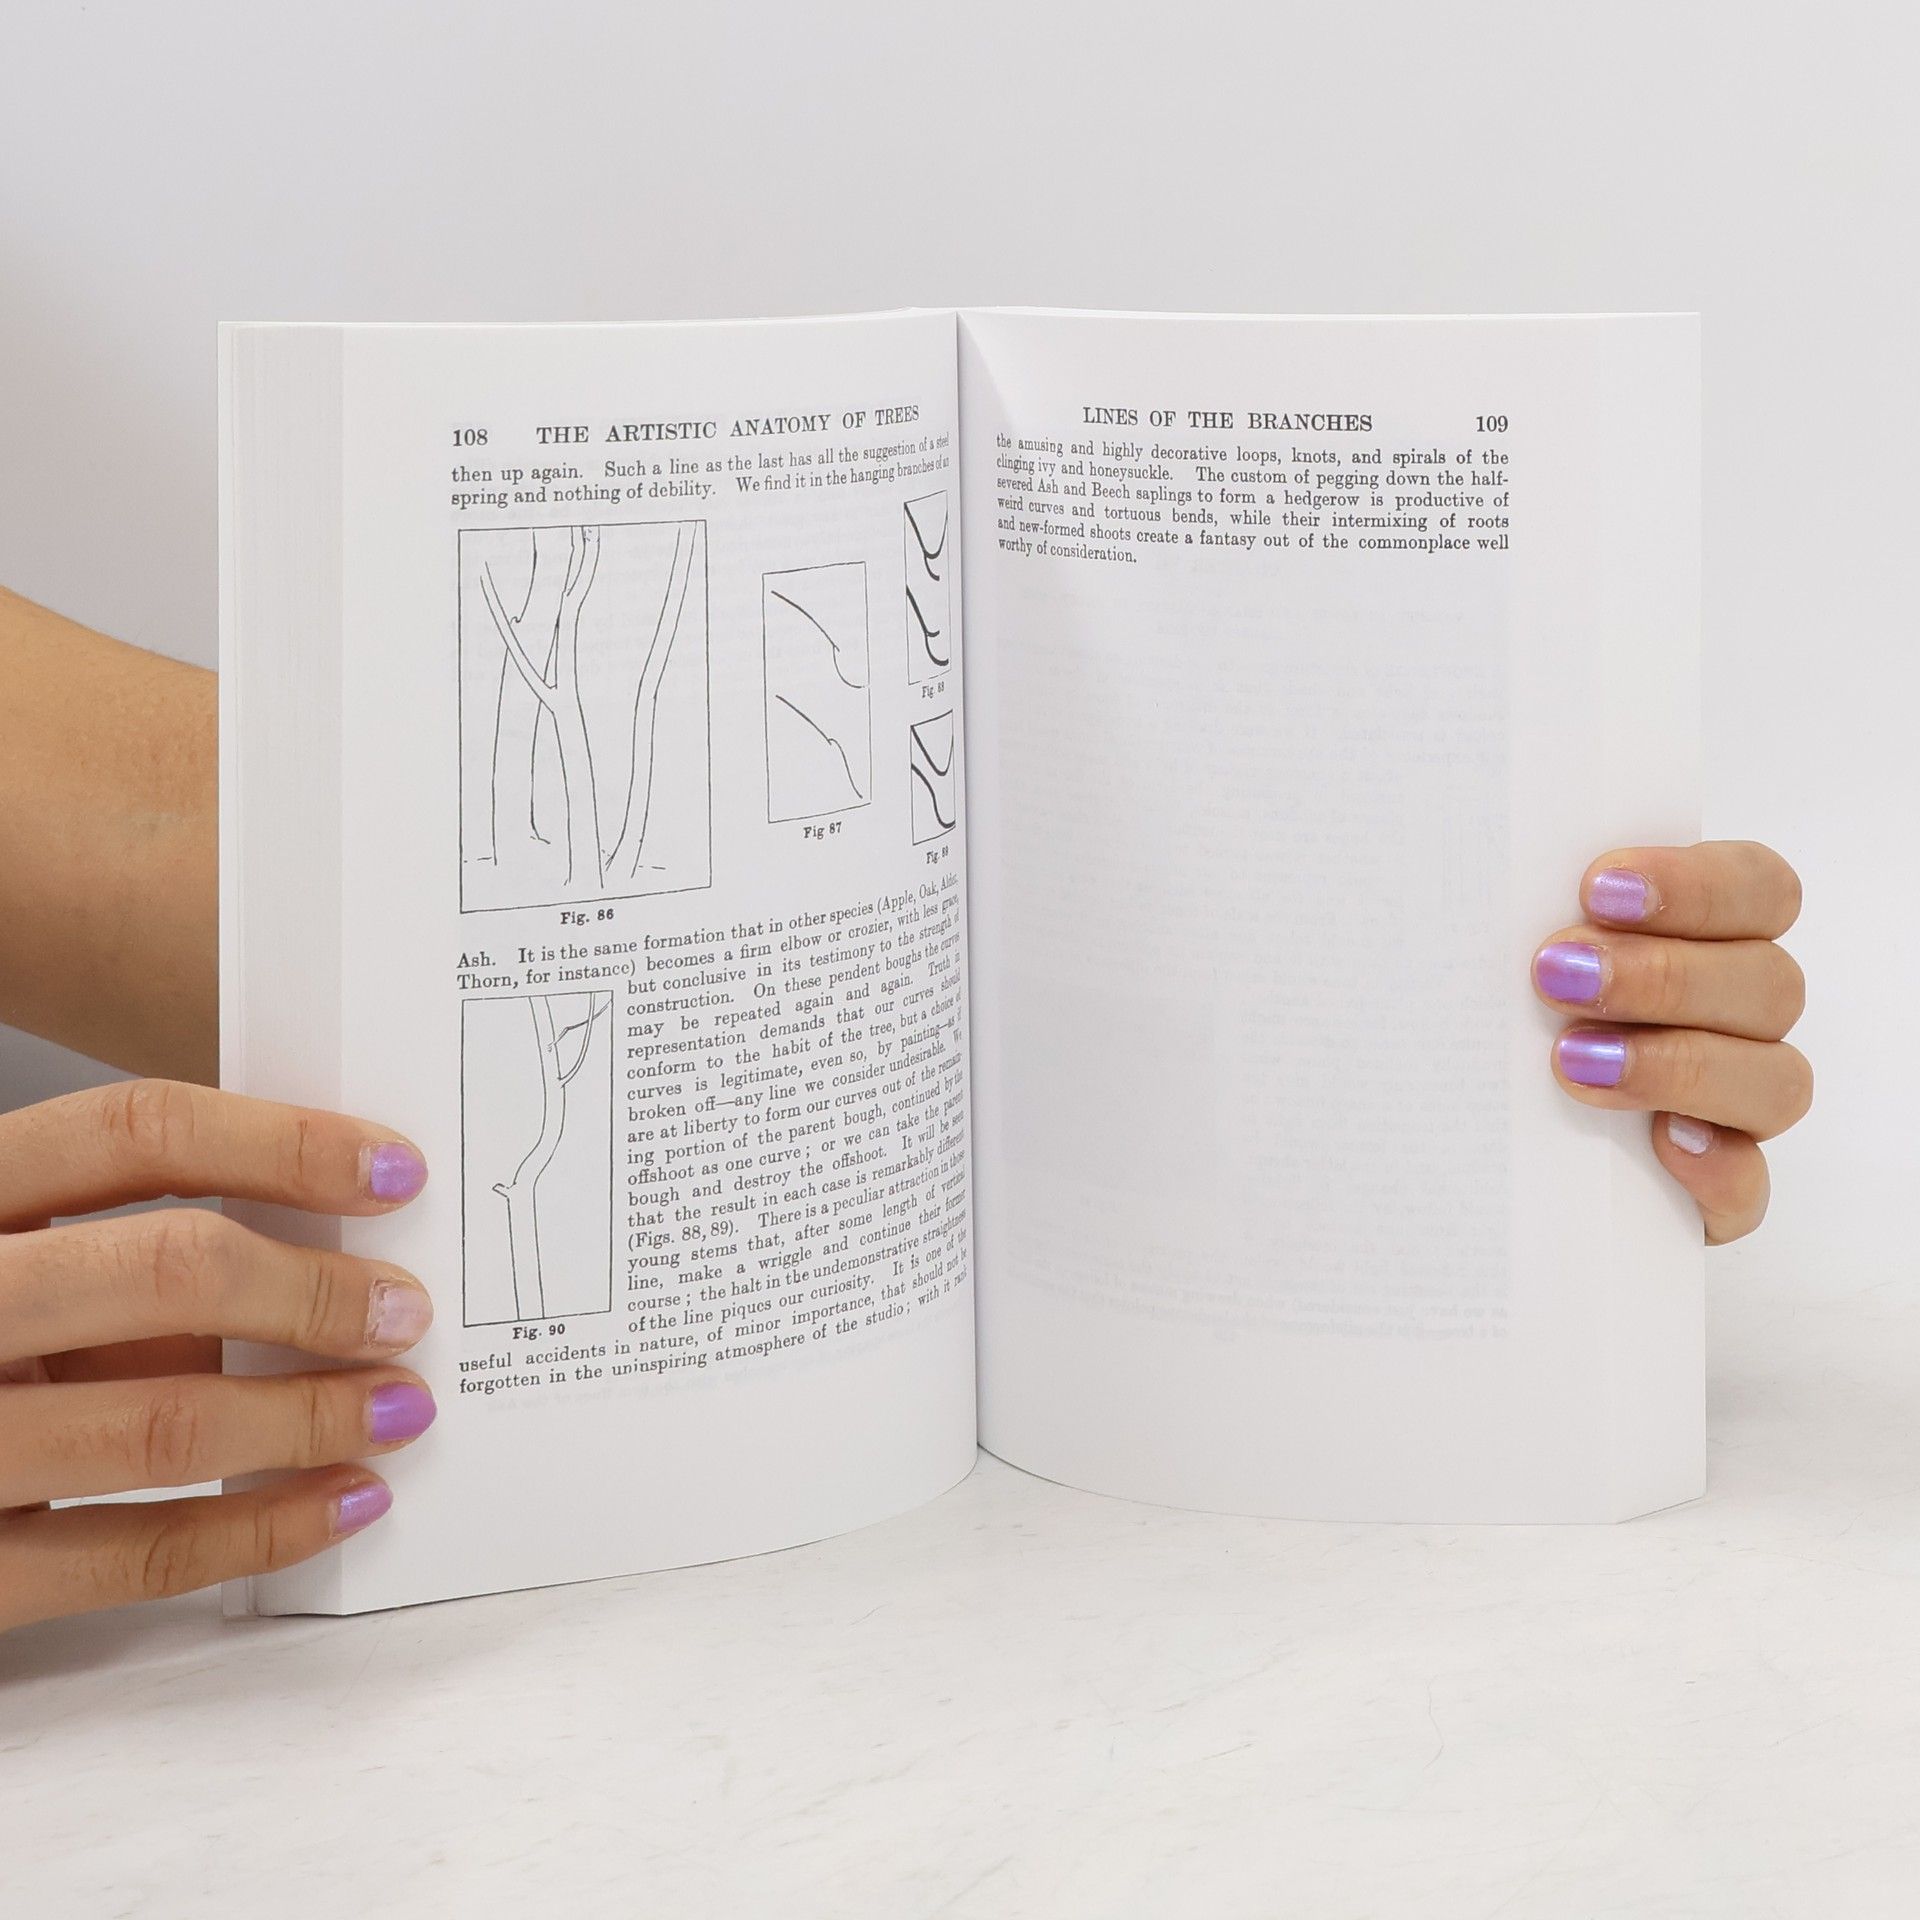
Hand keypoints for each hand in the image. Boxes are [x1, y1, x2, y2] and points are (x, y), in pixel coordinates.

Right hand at [0, 1081, 434, 1631]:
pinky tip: (345, 1500)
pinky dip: (264, 1528)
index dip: (284, 1143)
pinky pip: (137, 1556)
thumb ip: (120, 1260)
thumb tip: (322, 1262)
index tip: (394, 1168)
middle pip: (168, 1268)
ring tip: (400, 1409)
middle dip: (315, 1292)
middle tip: (403, 1310)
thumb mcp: (9, 1268)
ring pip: (167, 1420)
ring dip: (314, 1415)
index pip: (135, 1132)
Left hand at [1532, 841, 1810, 1243]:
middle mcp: (1740, 1019)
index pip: (1758, 889)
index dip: (1694, 883)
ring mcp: (1738, 1110)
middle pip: (1769, 981)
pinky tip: (1664, 1144)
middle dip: (1661, 974)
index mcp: (1709, 939)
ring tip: (1572, 1062)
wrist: (1464, 1148)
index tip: (1595, 888)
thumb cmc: (1493, 1019)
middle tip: (1555, 975)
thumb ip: (1528, 922)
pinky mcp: (1716, 1194)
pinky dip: (1718, 1166)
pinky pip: (1748, 1187)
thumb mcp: (1503, 961)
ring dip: (1678, 1063)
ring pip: (1774, 1079)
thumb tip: (1492, 897)